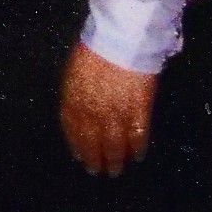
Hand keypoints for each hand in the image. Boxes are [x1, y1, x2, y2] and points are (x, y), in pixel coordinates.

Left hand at [58, 43, 158, 175]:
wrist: (120, 40)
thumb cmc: (94, 48)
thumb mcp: (74, 70)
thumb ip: (74, 93)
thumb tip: (77, 111)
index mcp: (73, 100)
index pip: (73, 130)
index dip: (77, 146)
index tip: (80, 157)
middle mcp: (92, 113)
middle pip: (93, 143)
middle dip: (95, 160)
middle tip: (98, 171)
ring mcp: (116, 114)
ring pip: (115, 146)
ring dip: (115, 160)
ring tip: (116, 170)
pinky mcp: (139, 112)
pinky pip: (137, 136)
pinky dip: (137, 148)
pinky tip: (137, 155)